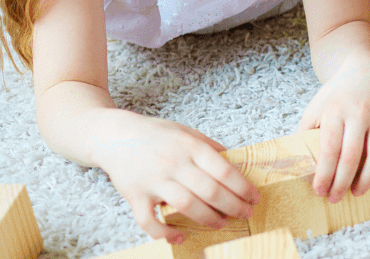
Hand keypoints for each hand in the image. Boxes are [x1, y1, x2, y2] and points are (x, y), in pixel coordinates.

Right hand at [90, 112, 258, 243]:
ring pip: (186, 205)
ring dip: (207, 218)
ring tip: (221, 224)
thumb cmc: (157, 134)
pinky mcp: (135, 195)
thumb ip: (210, 147)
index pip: (224, 171)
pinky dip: (163, 232)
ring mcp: (154, 180)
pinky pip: (148, 220)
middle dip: (233, 206)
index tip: (254, 198)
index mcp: (191, 147)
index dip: (243, 187)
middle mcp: (174, 163)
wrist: (115, 135)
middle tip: (246, 214)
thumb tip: (235, 162)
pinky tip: (177, 237)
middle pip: (210, 190)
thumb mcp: (187, 132)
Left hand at [298, 50, 369, 201]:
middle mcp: (360, 114)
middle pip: (352, 156)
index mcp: (336, 111)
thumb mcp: (316, 106)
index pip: (330, 149)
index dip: (324, 174)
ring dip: (367, 180)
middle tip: (334, 198)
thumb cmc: (338, 93)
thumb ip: (305, 131)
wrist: (368, 70)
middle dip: (342, 183)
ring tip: (356, 193)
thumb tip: (296, 163)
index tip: (318, 190)